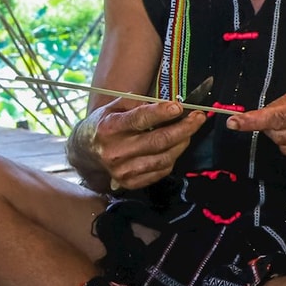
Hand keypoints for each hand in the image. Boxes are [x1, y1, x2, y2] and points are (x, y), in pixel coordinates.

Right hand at [87, 100, 207, 189]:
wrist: (86, 152)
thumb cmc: (104, 125)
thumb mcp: (113, 107)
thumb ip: (137, 103)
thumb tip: (167, 103)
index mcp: (109, 128)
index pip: (139, 120)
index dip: (161, 113)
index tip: (179, 107)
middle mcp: (115, 151)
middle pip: (158, 141)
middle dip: (184, 128)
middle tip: (199, 117)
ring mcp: (123, 170)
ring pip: (164, 158)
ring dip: (182, 143)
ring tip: (189, 131)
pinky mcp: (130, 183)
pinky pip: (161, 171)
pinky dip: (173, 157)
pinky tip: (175, 146)